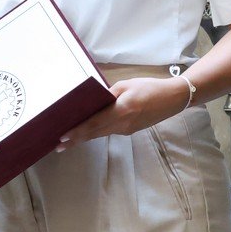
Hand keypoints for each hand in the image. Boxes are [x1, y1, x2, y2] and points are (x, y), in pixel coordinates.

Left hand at [55, 77, 189, 147]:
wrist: (172, 99)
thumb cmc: (150, 87)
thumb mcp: (127, 85)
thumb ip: (108, 94)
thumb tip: (93, 100)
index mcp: (121, 110)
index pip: (94, 123)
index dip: (78, 131)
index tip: (63, 136)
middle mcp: (123, 124)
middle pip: (95, 133)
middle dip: (76, 140)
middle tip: (58, 146)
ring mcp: (127, 129)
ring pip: (101, 134)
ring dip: (84, 138)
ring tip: (69, 142)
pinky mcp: (130, 130)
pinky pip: (109, 132)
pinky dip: (96, 133)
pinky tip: (88, 132)